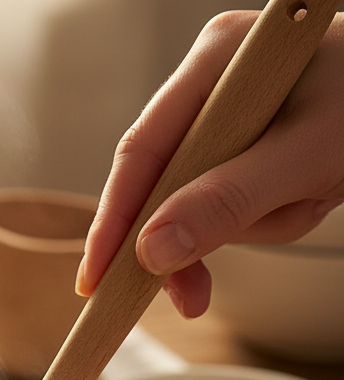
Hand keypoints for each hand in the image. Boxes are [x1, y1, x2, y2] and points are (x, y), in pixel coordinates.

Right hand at [77, 10, 343, 317]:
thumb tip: (150, 252)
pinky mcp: (241, 148)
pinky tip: (291, 210)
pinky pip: (223, 204)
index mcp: (215, 61)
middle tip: (191, 296)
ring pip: (195, 201)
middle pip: (164, 182)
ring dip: (245, 226)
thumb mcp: (305, 158)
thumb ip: (227, 202)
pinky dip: (253, 224)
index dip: (113, 220)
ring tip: (302, 207)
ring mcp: (226, 117)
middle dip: (190, 235)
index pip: (141, 150)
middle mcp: (211, 84)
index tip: (95, 278)